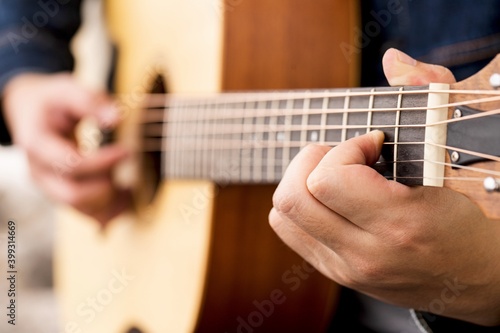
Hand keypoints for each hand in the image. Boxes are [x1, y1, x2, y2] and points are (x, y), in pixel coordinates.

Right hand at [3, 73, 130, 224]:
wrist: (30, 111)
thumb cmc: (51, 100)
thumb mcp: (66, 89)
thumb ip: (91, 101)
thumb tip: (116, 118)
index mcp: (37, 145)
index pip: (71, 164)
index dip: (103, 162)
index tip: (127, 151)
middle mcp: (39, 171)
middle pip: (73, 195)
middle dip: (106, 186)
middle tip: (126, 166)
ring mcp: (49, 186)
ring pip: (81, 208)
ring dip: (109, 200)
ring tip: (131, 182)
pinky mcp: (62, 193)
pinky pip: (86, 212)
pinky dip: (108, 208)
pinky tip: (127, 193)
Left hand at [269, 48, 499, 324]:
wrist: (477, 281)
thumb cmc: (469, 220)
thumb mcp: (456, 160)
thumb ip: (430, 99)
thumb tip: (393, 60)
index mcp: (399, 226)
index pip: (328, 179)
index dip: (347, 148)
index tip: (375, 144)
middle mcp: (364, 254)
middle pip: (293, 196)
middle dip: (313, 159)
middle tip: (348, 155)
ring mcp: (345, 268)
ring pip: (283, 213)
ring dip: (301, 180)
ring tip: (338, 174)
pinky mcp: (335, 272)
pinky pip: (289, 229)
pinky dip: (301, 202)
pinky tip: (332, 196)